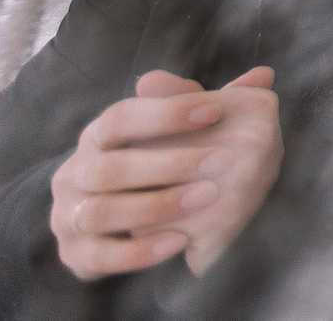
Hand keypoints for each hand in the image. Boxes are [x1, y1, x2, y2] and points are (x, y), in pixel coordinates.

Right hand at [50, 67, 282, 281]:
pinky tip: (181, 241)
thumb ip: (210, 107)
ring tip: (207, 197)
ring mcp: (70, 216)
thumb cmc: (149, 167)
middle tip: (222, 158)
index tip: (216, 109)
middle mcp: (76, 173)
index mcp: (98, 136)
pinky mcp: (75, 254)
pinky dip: (140, 251)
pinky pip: (100, 256)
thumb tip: (263, 76)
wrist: (101, 225)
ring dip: (157, 205)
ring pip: (102, 212)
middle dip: (167, 163)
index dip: (165, 113)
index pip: (120, 117)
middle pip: (109, 166)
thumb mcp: (173, 135)